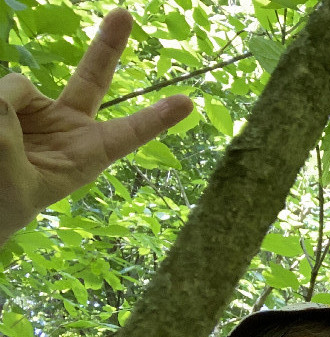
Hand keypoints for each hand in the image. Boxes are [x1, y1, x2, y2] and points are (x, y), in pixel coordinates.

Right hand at [0, 9, 192, 242]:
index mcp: (87, 156)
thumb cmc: (1, 202)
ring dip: (1, 111)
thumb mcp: (10, 173)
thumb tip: (5, 95)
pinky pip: (2, 90)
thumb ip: (8, 129)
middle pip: (93, 79)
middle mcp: (69, 127)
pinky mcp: (12, 102)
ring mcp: (40, 112)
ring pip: (18, 87)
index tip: (187, 103)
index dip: (156, 119)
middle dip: (108, 46)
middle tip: (125, 14)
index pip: (127, 133)